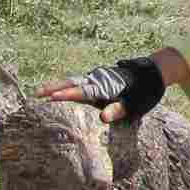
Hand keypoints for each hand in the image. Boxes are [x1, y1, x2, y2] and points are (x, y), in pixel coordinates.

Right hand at [38, 54, 166, 124]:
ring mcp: (98, 78)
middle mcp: (98, 80)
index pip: (82, 92)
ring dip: (57, 86)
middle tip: (35, 94)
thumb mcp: (135, 103)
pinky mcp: (98, 80)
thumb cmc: (144, 91)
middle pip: (72, 83)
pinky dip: (66, 86)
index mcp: (105, 86)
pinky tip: (58, 92)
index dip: (67, 95)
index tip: (50, 98)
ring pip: (74, 81)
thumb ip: (119, 109)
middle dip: (54, 88)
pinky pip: (79, 83)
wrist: (153, 73)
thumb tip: (103, 117)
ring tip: (40, 93)